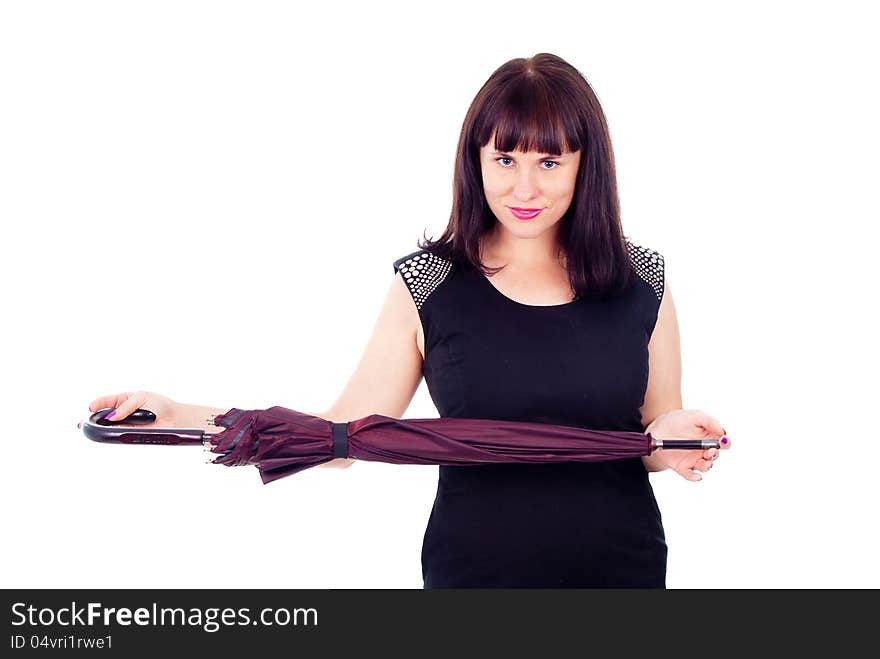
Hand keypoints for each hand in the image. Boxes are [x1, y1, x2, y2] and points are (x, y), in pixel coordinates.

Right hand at [82, 390, 209, 431]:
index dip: (97, 404)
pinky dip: (112, 435)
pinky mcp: (131, 434)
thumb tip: (113, 416)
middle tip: (84, 422)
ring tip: (92, 428)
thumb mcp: (142, 398)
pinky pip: (118, 435)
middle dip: (93, 419)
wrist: (174, 418)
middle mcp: (122, 412)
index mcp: (124, 399)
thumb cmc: (160, 404)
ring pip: (109, 427)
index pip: (106, 401)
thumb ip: (126, 406)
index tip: (91, 407)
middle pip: (103, 416)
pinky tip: (107, 433)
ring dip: (100, 428)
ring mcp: (126, 424)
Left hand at [645, 409, 730, 481]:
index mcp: (709, 436)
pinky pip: (690, 475)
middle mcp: (703, 449)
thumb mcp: (694, 416)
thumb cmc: (677, 420)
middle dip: (715, 455)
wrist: (657, 428)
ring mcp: (693, 459)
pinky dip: (694, 477)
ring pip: (705, 466)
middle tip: (710, 452)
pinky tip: (696, 476)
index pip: (724, 442)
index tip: (722, 440)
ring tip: (705, 463)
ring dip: (707, 466)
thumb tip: (723, 432)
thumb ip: (710, 421)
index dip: (726, 442)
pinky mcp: (682, 467)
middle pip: (715, 456)